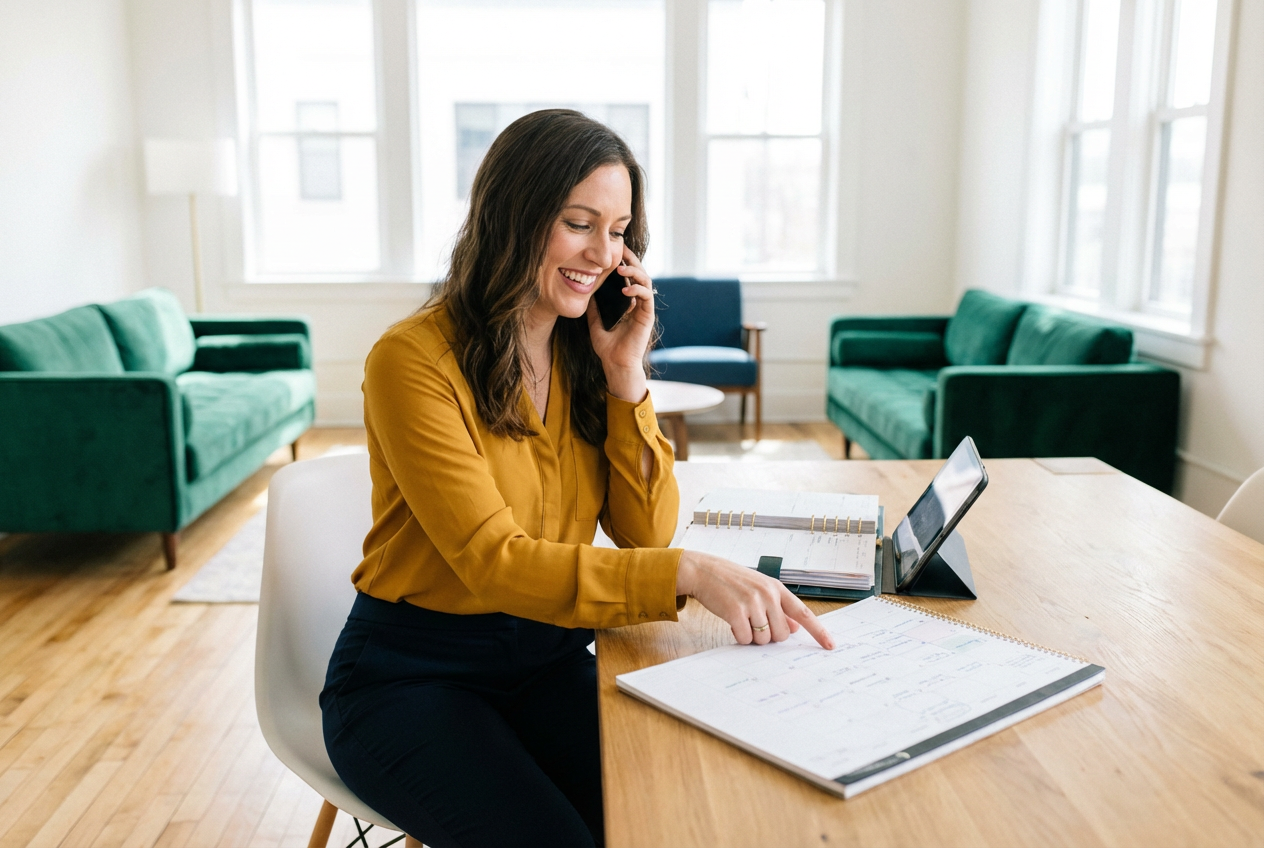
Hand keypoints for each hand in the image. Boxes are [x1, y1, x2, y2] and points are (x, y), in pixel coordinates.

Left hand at [586, 245, 654, 401]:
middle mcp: (637, 303)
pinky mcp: (647, 316)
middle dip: (631, 260)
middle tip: (621, 250)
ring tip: (621, 268)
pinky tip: (626, 288)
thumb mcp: (595, 322)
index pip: (628, 276)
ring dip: (635, 272)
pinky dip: (637, 289)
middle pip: (639, 274)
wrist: (616, 365)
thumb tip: (586, 290)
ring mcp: (644, 308)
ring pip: (646, 281)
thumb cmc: (608, 348)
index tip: (613, 251)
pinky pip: (647, 296)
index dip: (623, 262)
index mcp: (627, 302)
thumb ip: (593, 307)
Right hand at [675, 550, 835, 649]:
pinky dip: (740, 637)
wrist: (704, 571)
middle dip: (770, 636)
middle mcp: (768, 594)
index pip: (803, 613)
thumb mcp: (760, 588)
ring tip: (742, 620)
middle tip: (755, 624)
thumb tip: (795, 628)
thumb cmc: (732, 581)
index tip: (830, 645)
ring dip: (753, 637)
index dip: (818, 631)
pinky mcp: (736, 612)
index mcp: (777, 588)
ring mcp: (752, 603)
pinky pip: (746, 639)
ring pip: (764, 639)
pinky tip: (733, 622)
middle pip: (782, 634)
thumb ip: (779, 607)